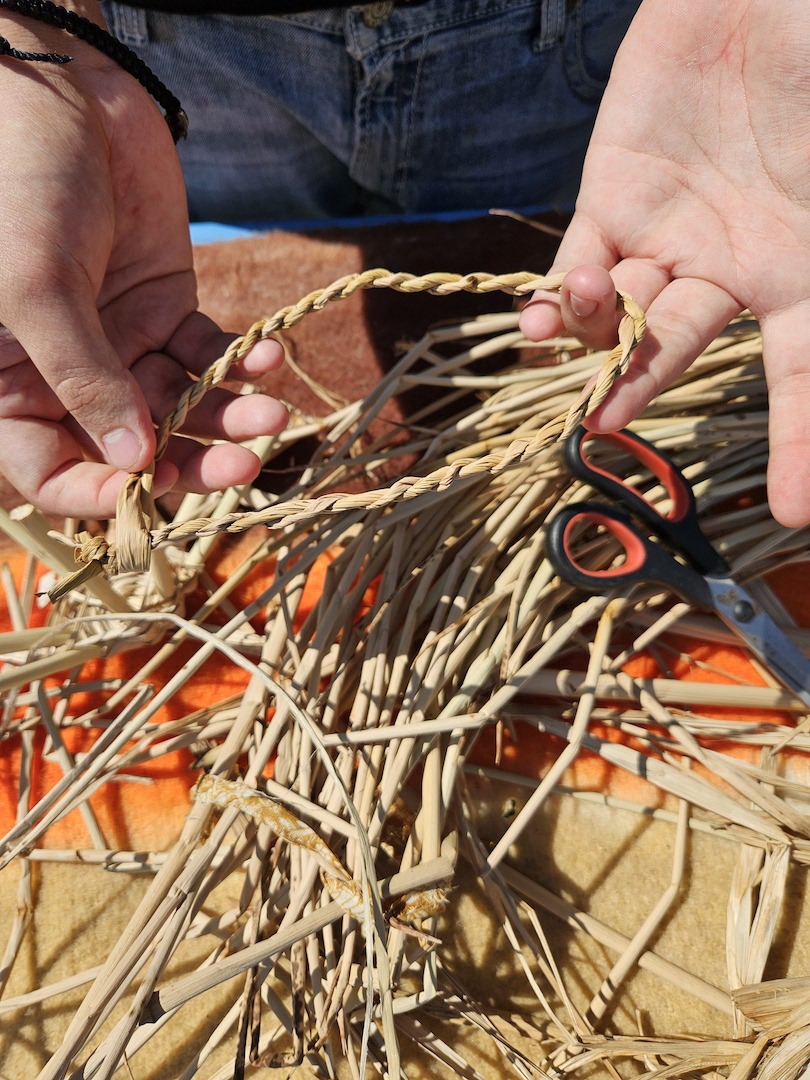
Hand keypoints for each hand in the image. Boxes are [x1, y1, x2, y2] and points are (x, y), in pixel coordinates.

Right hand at [0, 6, 286, 518]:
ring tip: (271, 415)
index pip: (50, 468)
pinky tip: (266, 358)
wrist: (66, 92)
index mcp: (9, 382)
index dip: (96, 491)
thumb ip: (81, 376)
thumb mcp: (35, 285)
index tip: (147, 491)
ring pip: (180, 405)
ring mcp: (120, 341)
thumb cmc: (19, 183)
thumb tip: (134, 461)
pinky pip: (207, 351)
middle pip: (132, 446)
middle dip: (190, 460)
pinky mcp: (165, 306)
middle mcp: (66, 372)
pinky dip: (239, 360)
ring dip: (228, 414)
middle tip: (245, 464)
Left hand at [519, 0, 809, 526]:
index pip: (804, 374)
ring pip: (620, 317)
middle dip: (644, 394)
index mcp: (803, 268)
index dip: (802, 441)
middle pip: (682, 353)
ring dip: (593, 338)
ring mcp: (668, 237)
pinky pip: (577, 267)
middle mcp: (732, 268)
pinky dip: (555, 300)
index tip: (795, 511)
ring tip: (581, 329)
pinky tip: (536, 320)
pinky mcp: (613, 199)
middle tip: (606, 429)